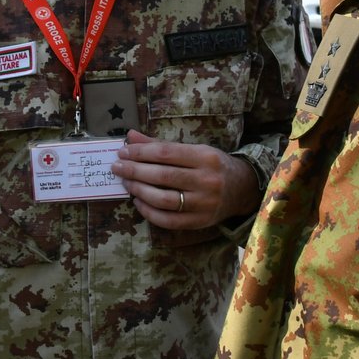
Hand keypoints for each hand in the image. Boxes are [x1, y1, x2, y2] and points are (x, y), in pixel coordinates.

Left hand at [110, 129, 258, 229]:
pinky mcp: (200, 222)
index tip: (122, 151)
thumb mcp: (193, 149)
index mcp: (205, 157)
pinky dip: (149, 212)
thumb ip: (160, 144)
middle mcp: (206, 181)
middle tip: (117, 167)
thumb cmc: (211, 165)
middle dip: (135, 171)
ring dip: (140, 191)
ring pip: (164, 200)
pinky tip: (138, 202)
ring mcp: (204, 204)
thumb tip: (130, 136)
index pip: (166, 153)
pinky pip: (169, 220)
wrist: (242, 189)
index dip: (141, 152)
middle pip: (163, 176)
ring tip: (126, 183)